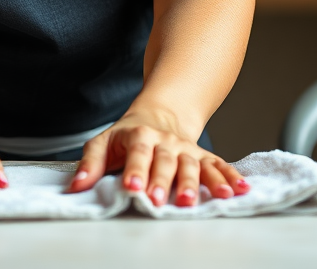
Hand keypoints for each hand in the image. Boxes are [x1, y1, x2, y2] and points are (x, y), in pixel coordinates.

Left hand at [67, 110, 248, 206]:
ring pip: (195, 165)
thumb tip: (76, 187)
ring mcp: (186, 149)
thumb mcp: (103, 143)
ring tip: (214, 199)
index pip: (137, 154)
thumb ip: (90, 164)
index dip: (136, 170)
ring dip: (204, 182)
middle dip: (167, 181)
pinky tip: (240, 190)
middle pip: (167, 161)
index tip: (133, 187)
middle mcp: (165, 142)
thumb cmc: (127, 137)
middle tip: (167, 200)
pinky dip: (230, 177)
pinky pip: (218, 165)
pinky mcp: (202, 156)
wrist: (159, 116)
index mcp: (139, 136)